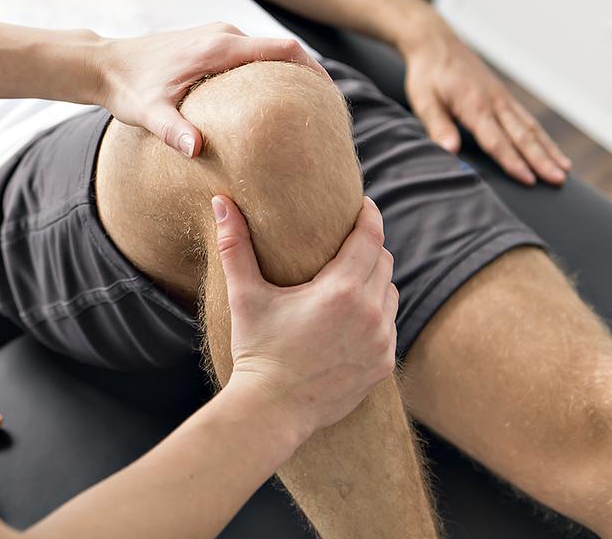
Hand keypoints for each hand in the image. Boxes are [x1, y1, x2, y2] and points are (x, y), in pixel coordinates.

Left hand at [97, 23, 326, 157]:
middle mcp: (223, 34)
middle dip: (308, 77)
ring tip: (307, 110)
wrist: (103, 64)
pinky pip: (250, 55)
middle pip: (283, 50)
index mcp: (218, 46)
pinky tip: (271, 103)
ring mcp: (216, 36)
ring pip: (266, 52)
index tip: (334, 97)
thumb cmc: (126, 87)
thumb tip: (198, 150)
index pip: (283, 49)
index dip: (314, 70)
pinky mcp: (209, 43)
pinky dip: (268, 74)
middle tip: (328, 112)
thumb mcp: (148, 113)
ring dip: (288, 75)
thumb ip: (173, 131)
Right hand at [214, 195, 396, 435]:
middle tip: (350, 240)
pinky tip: (355, 316)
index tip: (364, 205)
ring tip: (352, 277)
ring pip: (391, 294)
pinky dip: (377, 314)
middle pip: (384, 263)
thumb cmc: (256, 350)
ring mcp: (381, 342)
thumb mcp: (244, 295)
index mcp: (341, 291)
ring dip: (376, 281)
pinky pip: (390, 326)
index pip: (370, 239)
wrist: (272, 410)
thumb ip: (234, 246)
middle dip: (370, 247)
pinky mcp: (383, 365)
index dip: (369, 216)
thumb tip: (220, 202)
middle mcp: (370, 314)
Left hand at [401, 17, 570, 185]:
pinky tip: (550, 147)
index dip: (513, 162)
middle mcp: (494, 102)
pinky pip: (526, 118)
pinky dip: (541, 135)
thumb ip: (438, 125)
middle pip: (522, 136)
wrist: (435, 43)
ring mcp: (501, 98)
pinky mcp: (502, 95)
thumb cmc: (427, 74)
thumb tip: (449, 150)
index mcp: (474, 106)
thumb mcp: (424, 100)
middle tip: (558, 180)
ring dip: (548, 149)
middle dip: (541, 160)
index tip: (529, 180)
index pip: (496, 141)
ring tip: (564, 169)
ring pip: (530, 127)